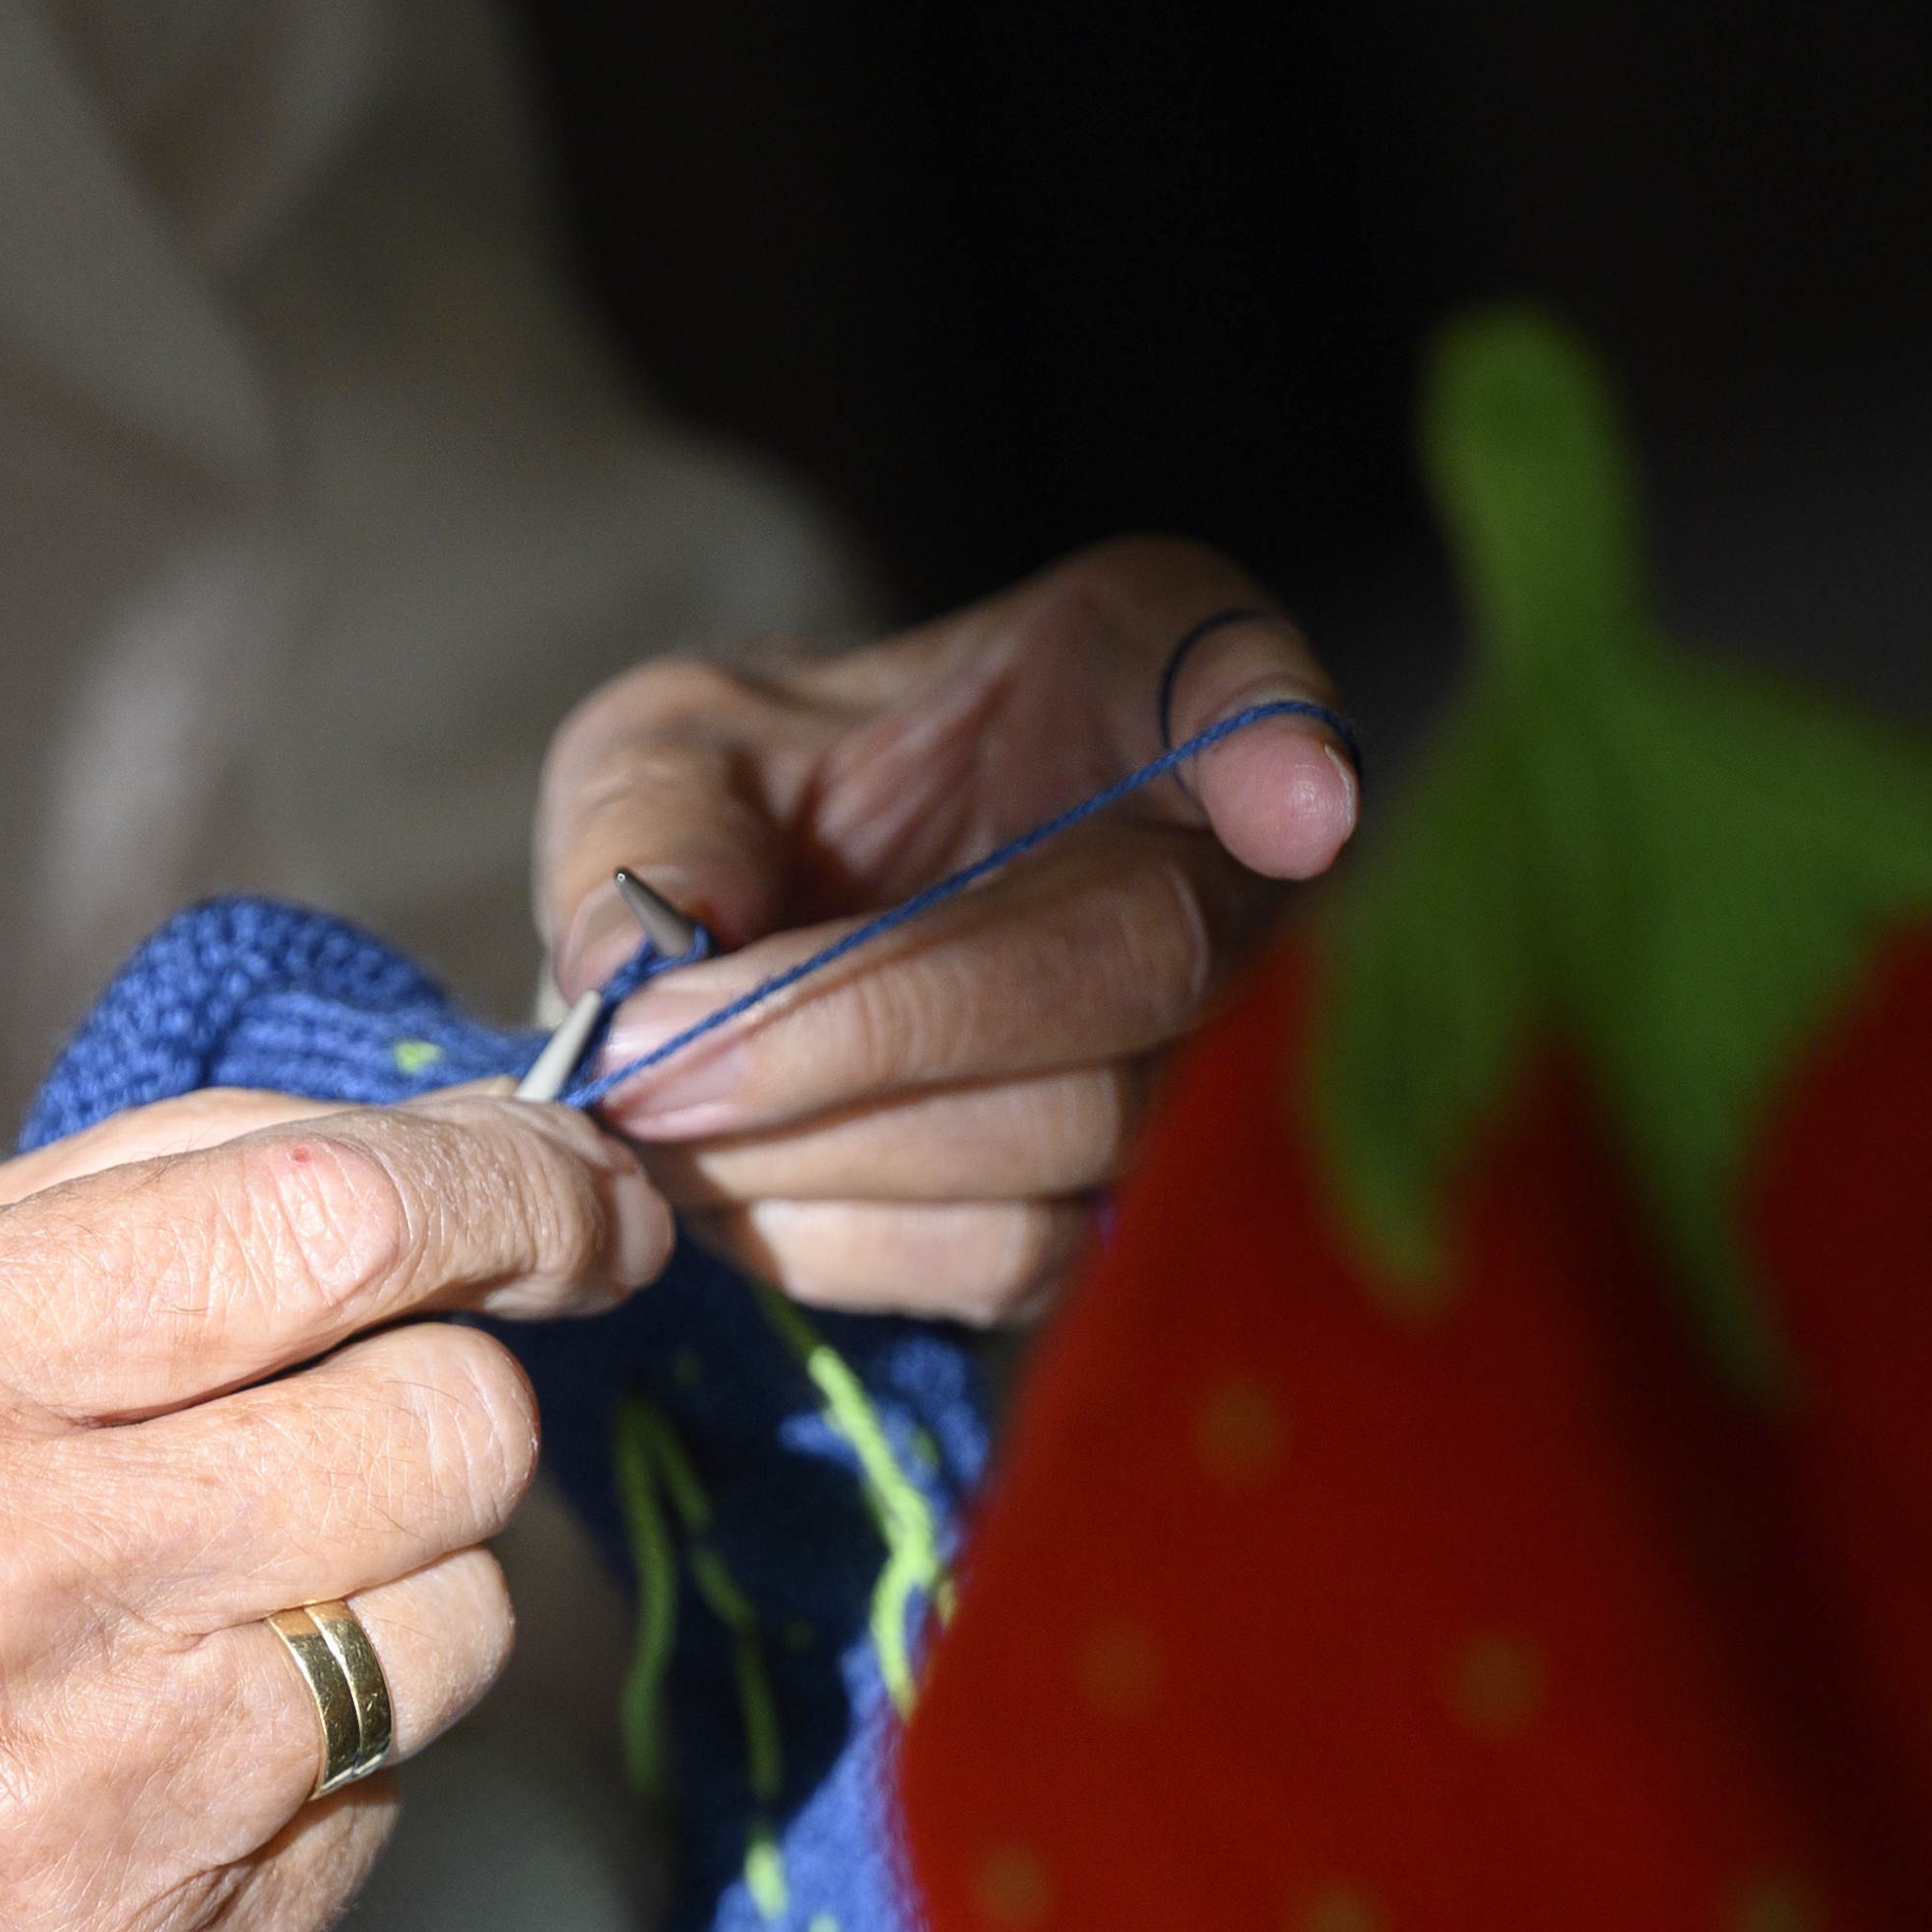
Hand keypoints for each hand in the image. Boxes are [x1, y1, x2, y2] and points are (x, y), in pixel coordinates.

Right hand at [0, 1090, 672, 1931]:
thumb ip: (106, 1222)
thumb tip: (413, 1150)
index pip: (330, 1223)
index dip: (512, 1190)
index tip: (580, 1193)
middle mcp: (4, 1584)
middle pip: (449, 1427)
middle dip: (450, 1393)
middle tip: (364, 1409)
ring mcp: (93, 1805)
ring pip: (463, 1625)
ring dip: (398, 1587)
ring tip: (226, 1599)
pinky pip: (384, 1803)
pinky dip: (327, 1757)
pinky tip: (166, 1753)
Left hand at [533, 539, 1360, 1319]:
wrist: (765, 926)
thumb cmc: (748, 793)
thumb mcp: (666, 746)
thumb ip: (645, 820)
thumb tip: (632, 959)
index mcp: (1144, 675)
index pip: (1254, 687)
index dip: (1279, 749)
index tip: (1299, 810)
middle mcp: (1212, 866)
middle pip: (1130, 968)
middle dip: (866, 1031)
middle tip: (647, 1063)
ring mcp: (1182, 1046)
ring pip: (1069, 1136)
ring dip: (826, 1148)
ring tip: (650, 1114)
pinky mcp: (1103, 1202)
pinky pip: (1007, 1256)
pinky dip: (835, 1234)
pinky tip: (718, 1177)